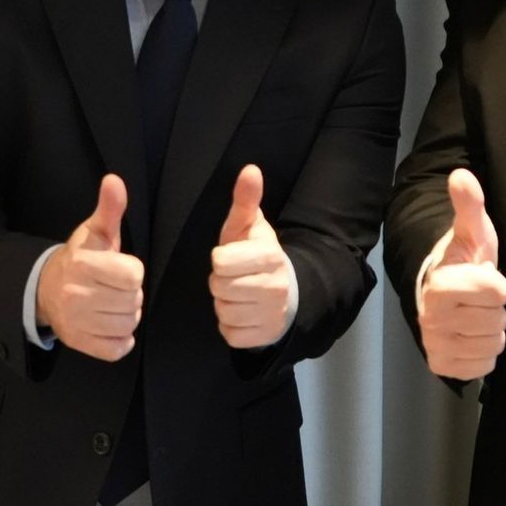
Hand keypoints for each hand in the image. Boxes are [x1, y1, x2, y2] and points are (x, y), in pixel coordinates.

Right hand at [36, 174, 143, 360]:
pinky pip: (117, 348)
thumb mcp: (95, 231)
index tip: (118, 268)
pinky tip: (109, 323)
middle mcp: (76, 295)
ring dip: (126, 315)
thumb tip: (114, 180)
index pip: (134, 275)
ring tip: (110, 303)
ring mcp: (76, 322)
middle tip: (113, 287)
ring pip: (128, 325)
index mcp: (83, 264)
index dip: (132, 271)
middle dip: (130, 294)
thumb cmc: (79, 258)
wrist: (45, 288)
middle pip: (134, 301)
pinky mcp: (79, 343)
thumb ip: (109, 208)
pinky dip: (120, 339)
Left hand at [210, 165, 293, 348]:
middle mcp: (275, 286)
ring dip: (225, 303)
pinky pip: (230, 333)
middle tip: (234, 277)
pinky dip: (231, 324)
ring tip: (239, 294)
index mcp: (270, 255)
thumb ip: (246, 199)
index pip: (221, 262)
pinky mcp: (264, 336)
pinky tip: (243, 312)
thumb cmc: (256, 254)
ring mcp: (271, 314)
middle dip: (221, 282)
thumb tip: (250, 170)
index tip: (232, 257)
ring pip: (224, 311)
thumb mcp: (249, 226)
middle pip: (220, 287)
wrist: (286, 291)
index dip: (221, 259)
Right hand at [418, 169, 505, 380]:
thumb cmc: (462, 260)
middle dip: (494, 307)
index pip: (496, 291)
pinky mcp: (443, 367)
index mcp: (440, 286)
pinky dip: (484, 352)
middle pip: (496, 320)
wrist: (440, 292)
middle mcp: (432, 320)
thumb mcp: (472, 232)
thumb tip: (461, 175)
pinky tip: (471, 335)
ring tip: (475, 314)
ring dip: (491, 329)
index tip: (482, 276)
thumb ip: (469, 206)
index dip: (497, 283)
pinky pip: (484, 365)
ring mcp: (436, 346)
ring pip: (492, 344)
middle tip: (478, 297)